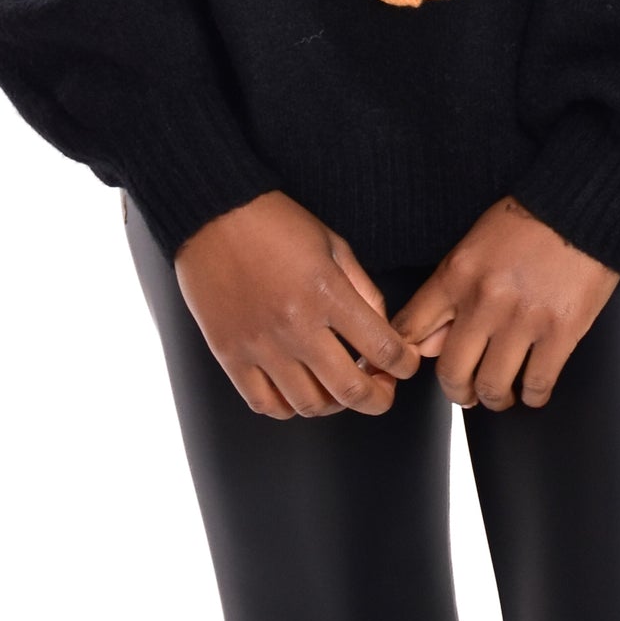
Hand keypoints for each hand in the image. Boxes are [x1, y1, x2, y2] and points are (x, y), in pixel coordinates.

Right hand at [174, 191, 419, 419]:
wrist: (215, 214)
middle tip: (382, 389)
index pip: (383, 349)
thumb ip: (363, 290)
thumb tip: (382, 330)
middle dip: (378, 398)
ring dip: (334, 404)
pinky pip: (265, 404)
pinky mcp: (230, 355)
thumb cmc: (275, 224)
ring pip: (310, 405)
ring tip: (338, 387)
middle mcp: (296, 326)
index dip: (404, 365)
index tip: (405, 364)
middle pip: (351, 391)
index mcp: (327, 293)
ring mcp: (261, 345)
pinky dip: (288, 407)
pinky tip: (298, 391)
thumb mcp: (334, 245)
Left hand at [391, 197, 619, 410]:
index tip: (416, 367)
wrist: (579, 205)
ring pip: (492, 387)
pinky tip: (533, 390)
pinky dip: (533, 396)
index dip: (407, 356)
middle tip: (466, 392)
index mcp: (456, 276)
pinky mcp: (561, 332)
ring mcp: (523, 319)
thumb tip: (427, 344)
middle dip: (457, 391)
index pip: (411, 330)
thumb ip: (448, 294)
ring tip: (502, 395)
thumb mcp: (473, 246)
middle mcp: (484, 301)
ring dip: (495, 399)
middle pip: (451, 372)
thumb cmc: (526, 222)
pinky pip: (538, 384)